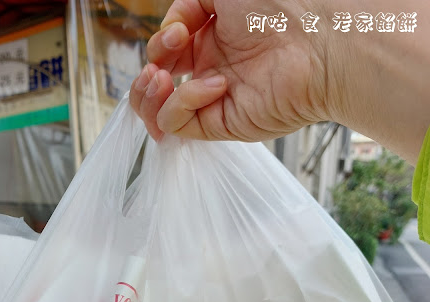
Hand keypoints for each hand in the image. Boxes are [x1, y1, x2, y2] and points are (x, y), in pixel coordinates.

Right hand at [130, 0, 332, 141]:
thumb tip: (172, 31)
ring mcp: (213, 100)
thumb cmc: (283, 6)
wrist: (320, 37)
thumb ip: (188, 4)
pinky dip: (182, 102)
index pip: (165, 55)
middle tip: (161, 65)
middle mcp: (210, 71)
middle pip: (155, 88)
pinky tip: (213, 85)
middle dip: (146, 75)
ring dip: (148, 95)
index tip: (177, 32)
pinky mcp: (221, 123)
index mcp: (211, 41)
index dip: (159, 45)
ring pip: (158, 112)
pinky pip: (178, 124)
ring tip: (162, 79)